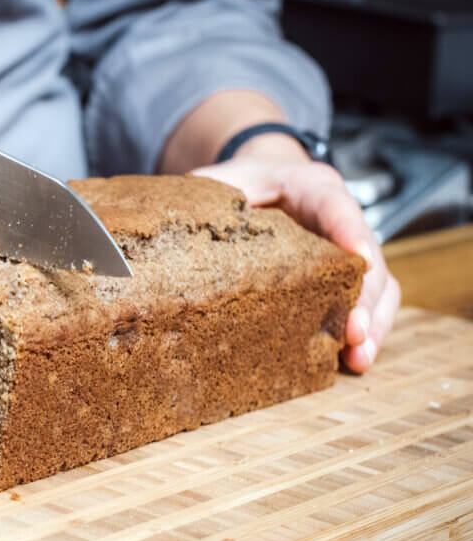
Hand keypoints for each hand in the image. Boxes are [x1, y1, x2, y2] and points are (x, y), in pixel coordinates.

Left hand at [192, 144, 399, 373]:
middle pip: (368, 255)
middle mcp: (341, 217)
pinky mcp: (345, 276)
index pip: (335, 204)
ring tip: (358, 359)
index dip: (349, 230)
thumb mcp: (217, 179)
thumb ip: (202, 194)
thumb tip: (160, 223)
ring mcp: (349, 248)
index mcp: (311, 186)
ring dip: (373, 323)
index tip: (356, 259)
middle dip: (365, 295)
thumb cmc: (237, 182)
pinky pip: (370, 302)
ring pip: (380, 284)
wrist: (260, 181)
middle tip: (353, 332)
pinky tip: (353, 361)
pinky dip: (367, 330)